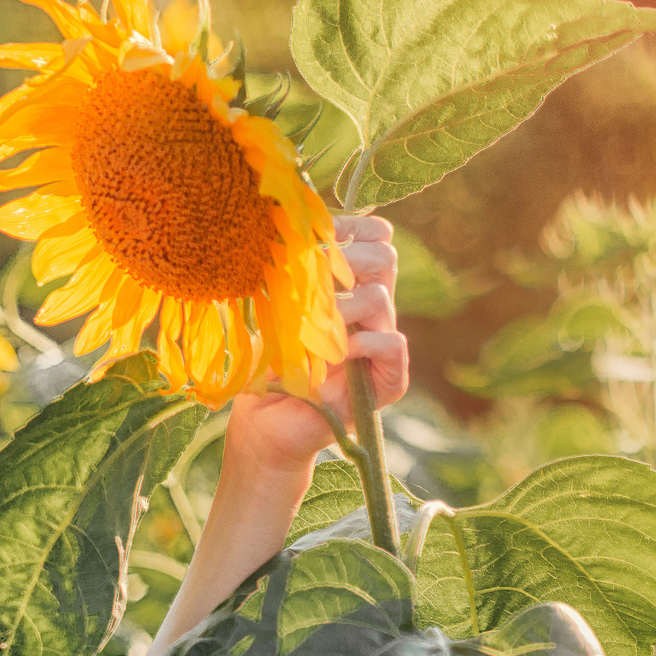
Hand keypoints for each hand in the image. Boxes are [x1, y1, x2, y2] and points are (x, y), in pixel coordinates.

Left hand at [222, 214, 410, 475]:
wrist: (264, 428)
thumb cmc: (264, 369)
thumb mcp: (271, 314)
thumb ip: (288, 276)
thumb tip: (287, 230)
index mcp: (349, 288)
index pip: (375, 237)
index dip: (352, 227)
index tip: (318, 232)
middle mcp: (371, 311)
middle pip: (385, 257)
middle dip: (346, 258)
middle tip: (312, 279)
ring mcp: (381, 343)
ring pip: (381, 297)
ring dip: (339, 306)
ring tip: (310, 328)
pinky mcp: (388, 380)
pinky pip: (391, 343)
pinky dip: (362, 343)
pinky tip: (335, 355)